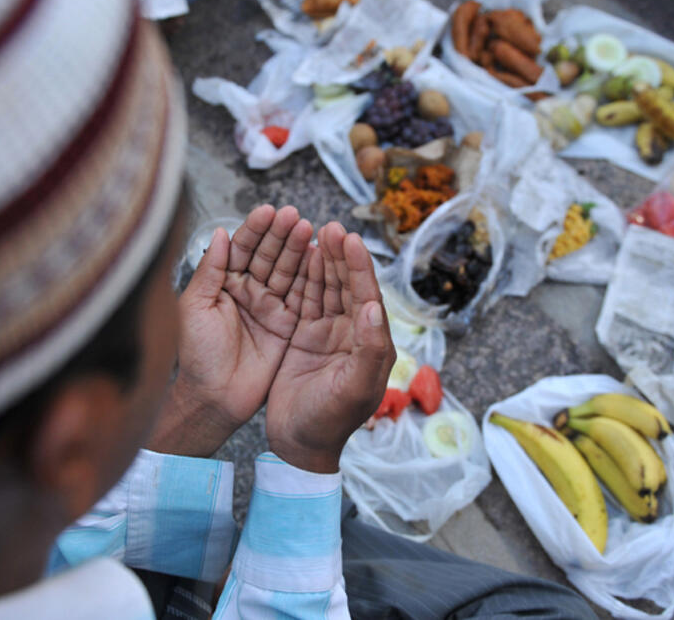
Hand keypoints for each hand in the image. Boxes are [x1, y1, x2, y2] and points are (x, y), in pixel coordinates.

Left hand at [147, 205, 313, 457]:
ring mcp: (270, 307)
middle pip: (268, 255)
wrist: (214, 398)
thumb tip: (221, 233)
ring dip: (298, 250)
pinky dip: (311, 278)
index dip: (256, 229)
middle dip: (281, 234)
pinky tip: (319, 258)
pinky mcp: (288, 325)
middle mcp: (249, 291)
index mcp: (224, 283)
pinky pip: (302, 297)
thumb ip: (210, 270)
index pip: (243, 248)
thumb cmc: (197, 355)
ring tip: (309, 230)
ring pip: (287, 271)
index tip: (269, 211)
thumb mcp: (195, 307)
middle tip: (295, 216)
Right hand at [265, 222, 395, 472]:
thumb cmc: (330, 422)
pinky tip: (299, 257)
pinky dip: (304, 278)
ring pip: (327, 289)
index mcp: (371, 344)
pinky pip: (306, 301)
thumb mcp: (353, 389)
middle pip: (348, 286)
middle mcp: (352, 334)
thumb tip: (374, 308)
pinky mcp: (305, 338)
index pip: (367, 296)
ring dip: (323, 262)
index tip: (351, 239)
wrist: (299, 445)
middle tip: (332, 227)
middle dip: (341, 256)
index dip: (360, 267)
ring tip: (316, 232)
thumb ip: (368, 349)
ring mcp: (328, 334)